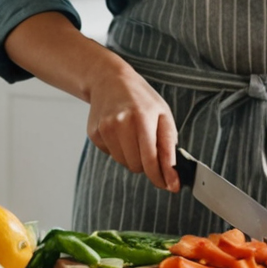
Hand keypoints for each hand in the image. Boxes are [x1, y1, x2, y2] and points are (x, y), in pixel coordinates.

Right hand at [84, 67, 178, 191]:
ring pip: (124, 163)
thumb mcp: (163, 114)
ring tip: (135, 135)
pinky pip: (111, 155)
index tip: (172, 187)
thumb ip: (168, 144)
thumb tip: (171, 173)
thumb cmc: (141, 98)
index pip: (152, 159)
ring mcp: (105, 129)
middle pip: (138, 165)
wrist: (109, 80)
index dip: (163, 177)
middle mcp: (121, 124)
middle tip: (151, 148)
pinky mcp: (94, 134)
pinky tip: (121, 132)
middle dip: (148, 164)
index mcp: (142, 118)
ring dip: (133, 157)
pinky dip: (120, 150)